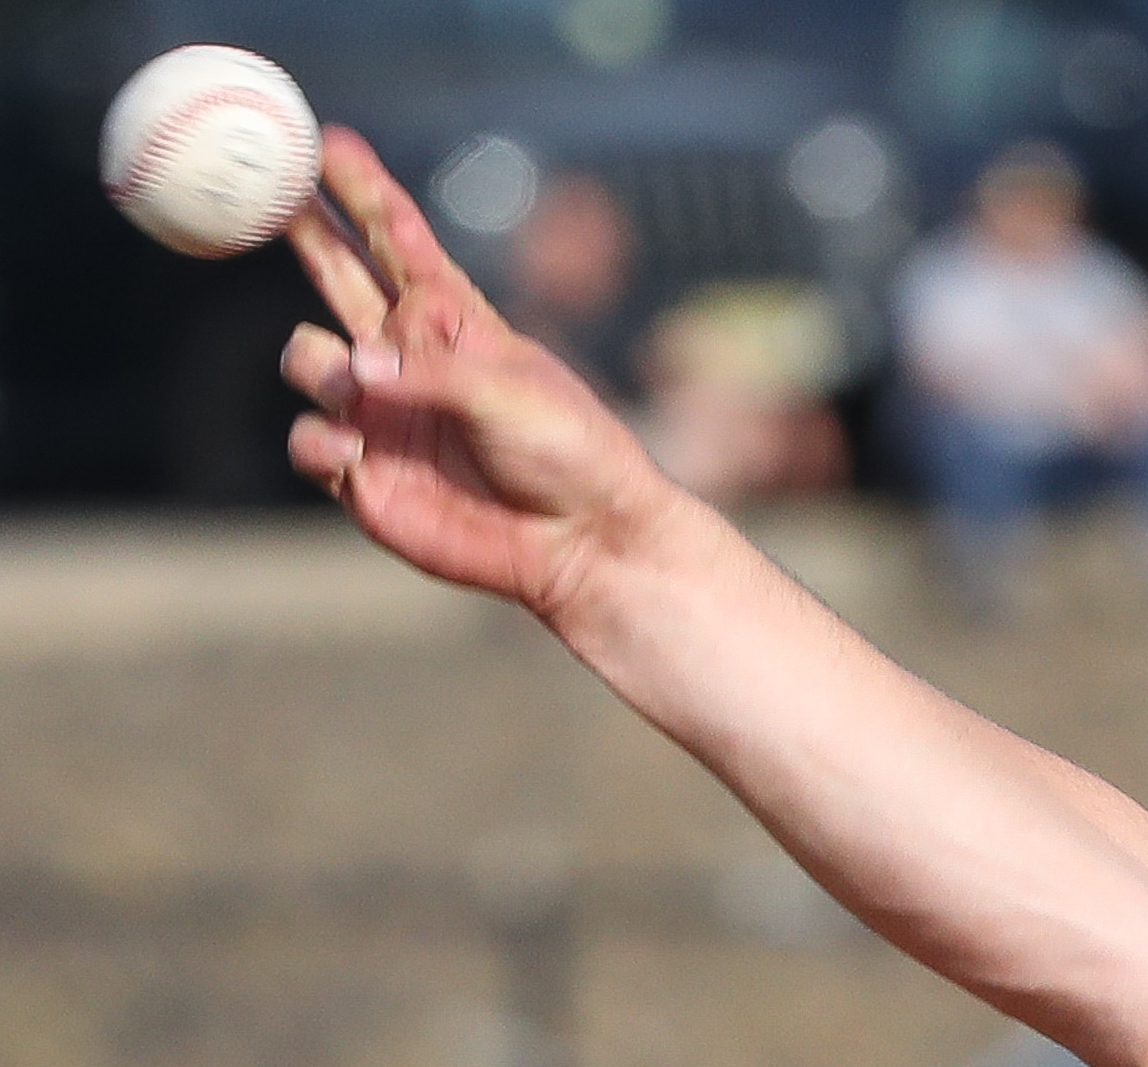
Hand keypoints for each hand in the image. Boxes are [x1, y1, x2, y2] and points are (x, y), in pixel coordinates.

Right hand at [280, 128, 678, 618]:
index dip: (361, 189)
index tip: (326, 139)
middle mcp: (406, 358)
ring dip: (322, 368)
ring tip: (361, 393)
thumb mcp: (508, 393)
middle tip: (259, 186)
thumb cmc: (569, 454)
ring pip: (307, 359)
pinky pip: (310, 441)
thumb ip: (427, 373)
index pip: (395, 240)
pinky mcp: (365, 475)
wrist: (584, 543)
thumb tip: (353, 372)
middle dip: (299, 229)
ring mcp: (380, 414)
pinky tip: (355, 457)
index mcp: (451, 320)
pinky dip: (321, 444)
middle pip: (334, 274)